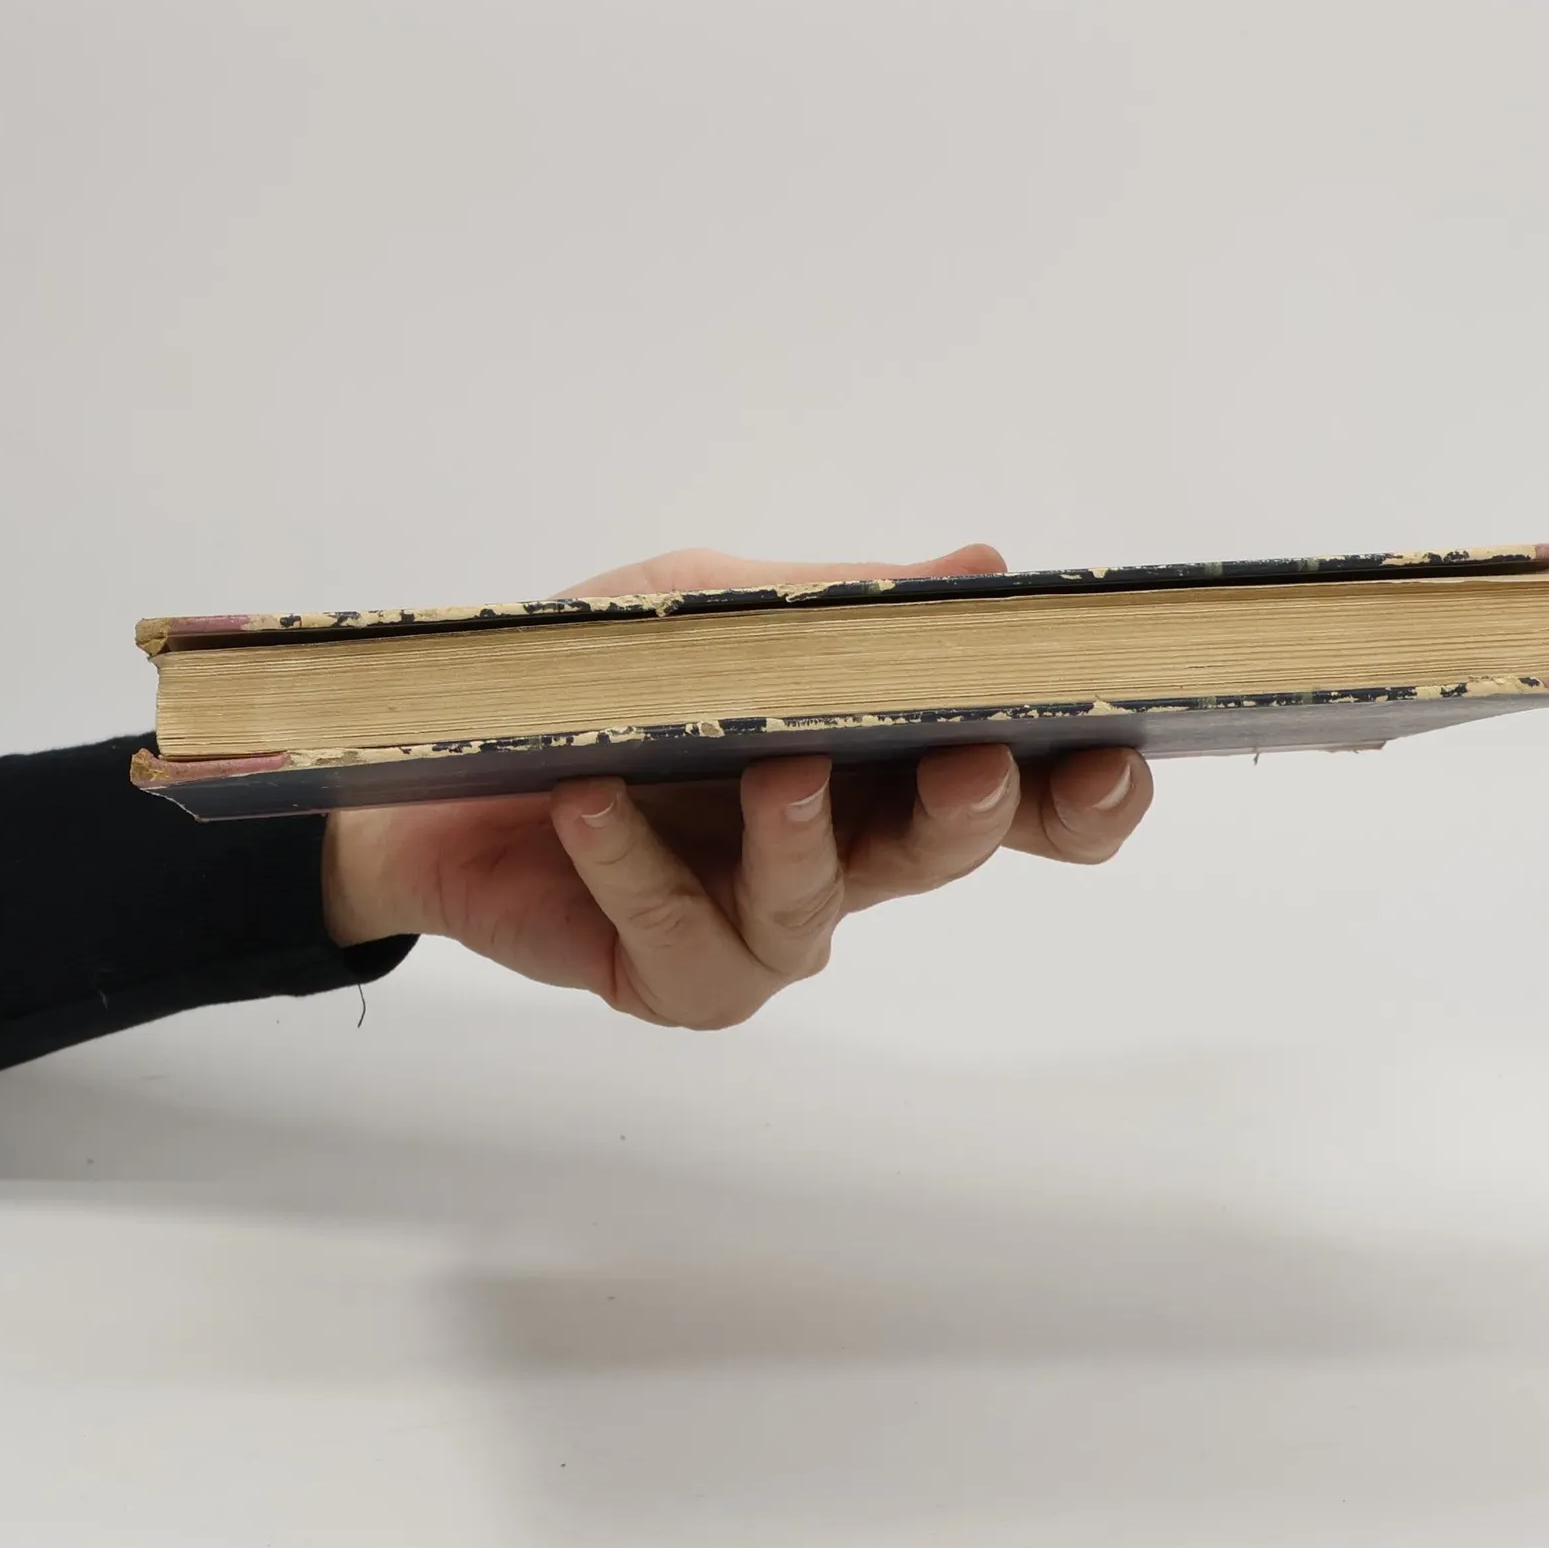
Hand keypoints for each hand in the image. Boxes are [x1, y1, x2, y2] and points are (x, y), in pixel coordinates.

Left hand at [321, 545, 1152, 1026]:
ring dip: (804, 840)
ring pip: (819, 908)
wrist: (435, 765)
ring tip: (780, 771)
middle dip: (973, 815)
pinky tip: (594, 804)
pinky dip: (635, 866)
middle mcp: (845, 853)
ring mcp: (765, 926)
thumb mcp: (714, 609)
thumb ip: (842, 604)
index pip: (1019, 794)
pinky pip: (682, 938)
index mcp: (881, 762)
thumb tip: (982, 568)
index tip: (1113, 747)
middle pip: (948, 855)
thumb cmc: (596, 679)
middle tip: (970, 768)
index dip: (1083, 788)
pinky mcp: (679, 979)